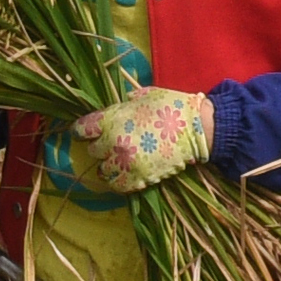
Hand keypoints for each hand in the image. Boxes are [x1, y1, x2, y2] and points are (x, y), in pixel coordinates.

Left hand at [51, 85, 213, 197]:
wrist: (199, 129)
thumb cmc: (172, 107)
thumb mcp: (144, 95)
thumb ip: (124, 104)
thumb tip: (115, 110)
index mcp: (112, 119)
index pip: (81, 129)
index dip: (82, 130)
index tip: (87, 132)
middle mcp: (113, 143)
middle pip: (92, 150)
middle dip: (101, 146)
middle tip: (114, 143)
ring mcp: (125, 163)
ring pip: (102, 170)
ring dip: (108, 165)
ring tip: (119, 161)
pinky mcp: (138, 178)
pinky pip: (117, 185)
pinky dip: (119, 180)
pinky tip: (127, 173)